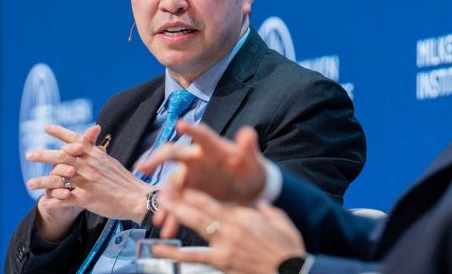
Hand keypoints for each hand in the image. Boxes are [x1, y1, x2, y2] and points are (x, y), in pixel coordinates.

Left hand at [26, 124, 151, 231]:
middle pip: (62, 157)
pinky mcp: (88, 198)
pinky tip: (44, 202)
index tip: (45, 127)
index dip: (60, 133)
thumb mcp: (111, 162)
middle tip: (29, 154)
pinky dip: (55, 200)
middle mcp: (90, 166)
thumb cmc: (125, 181)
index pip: (75, 140)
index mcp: (96, 155)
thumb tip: (90, 142)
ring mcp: (88, 182)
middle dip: (43, 155)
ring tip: (29, 183)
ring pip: (60, 179)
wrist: (137, 198)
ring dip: (43, 181)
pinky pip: (67, 199)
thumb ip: (97, 152)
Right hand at [136, 121, 266, 204]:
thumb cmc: (250, 171)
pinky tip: (167, 228)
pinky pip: (176, 205)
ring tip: (160, 215)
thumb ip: (248, 148)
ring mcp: (190, 177)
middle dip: (156, 159)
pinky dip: (172, 217)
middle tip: (142, 167)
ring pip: (171, 185)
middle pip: (173, 155)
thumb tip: (248, 133)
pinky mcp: (188, 195)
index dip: (191, 128)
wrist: (250, 192)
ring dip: (164, 199)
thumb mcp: (252, 161)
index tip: (180, 124)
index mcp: (212, 148)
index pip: (200, 135)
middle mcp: (196, 159)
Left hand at [153, 189, 304, 273]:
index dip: (196, 193)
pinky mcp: (222, 263)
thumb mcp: (282, 223)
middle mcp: (232, 227)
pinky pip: (195, 256)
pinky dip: (176, 252)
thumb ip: (268, 212)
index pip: (214, 202)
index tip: (182, 186)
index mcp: (244, 217)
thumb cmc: (289, 250)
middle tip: (164, 190)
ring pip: (196, 225)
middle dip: (182, 198)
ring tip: (162, 207)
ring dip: (178, 214)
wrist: (292, 272)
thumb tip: (261, 206)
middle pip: (201, 209)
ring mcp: (225, 245)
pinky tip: (159, 248)